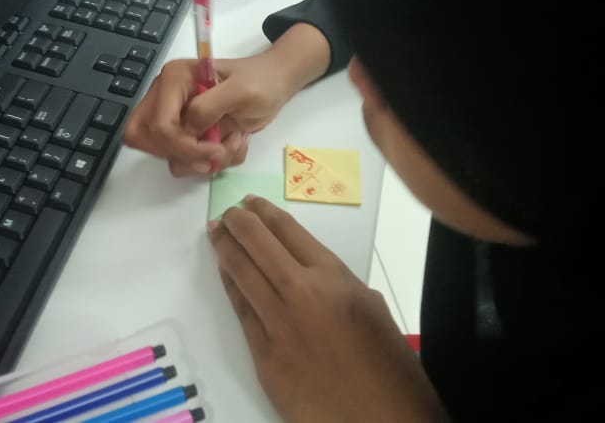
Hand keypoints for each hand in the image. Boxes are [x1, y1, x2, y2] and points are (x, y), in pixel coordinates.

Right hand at [124, 52, 297, 175]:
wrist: (274, 85)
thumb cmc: (260, 81)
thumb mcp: (241, 90)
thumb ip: (209, 106)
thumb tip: (189, 129)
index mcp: (173, 79)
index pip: (158, 125)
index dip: (183, 145)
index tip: (216, 149)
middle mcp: (165, 98)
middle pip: (149, 142)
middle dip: (185, 155)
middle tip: (217, 150)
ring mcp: (174, 118)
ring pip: (168, 157)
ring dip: (202, 161)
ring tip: (230, 142)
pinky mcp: (186, 135)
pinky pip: (185, 162)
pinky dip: (209, 162)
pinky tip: (229, 143)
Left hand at [209, 196, 447, 422]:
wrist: (381, 422)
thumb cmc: (389, 368)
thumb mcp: (372, 308)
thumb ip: (336, 283)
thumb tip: (305, 270)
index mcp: (335, 278)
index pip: (289, 231)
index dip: (265, 212)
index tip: (251, 203)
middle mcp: (302, 294)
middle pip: (258, 244)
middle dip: (238, 223)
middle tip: (227, 214)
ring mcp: (278, 326)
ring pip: (241, 274)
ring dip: (225, 249)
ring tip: (216, 234)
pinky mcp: (264, 357)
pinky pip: (242, 312)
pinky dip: (231, 287)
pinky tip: (225, 274)